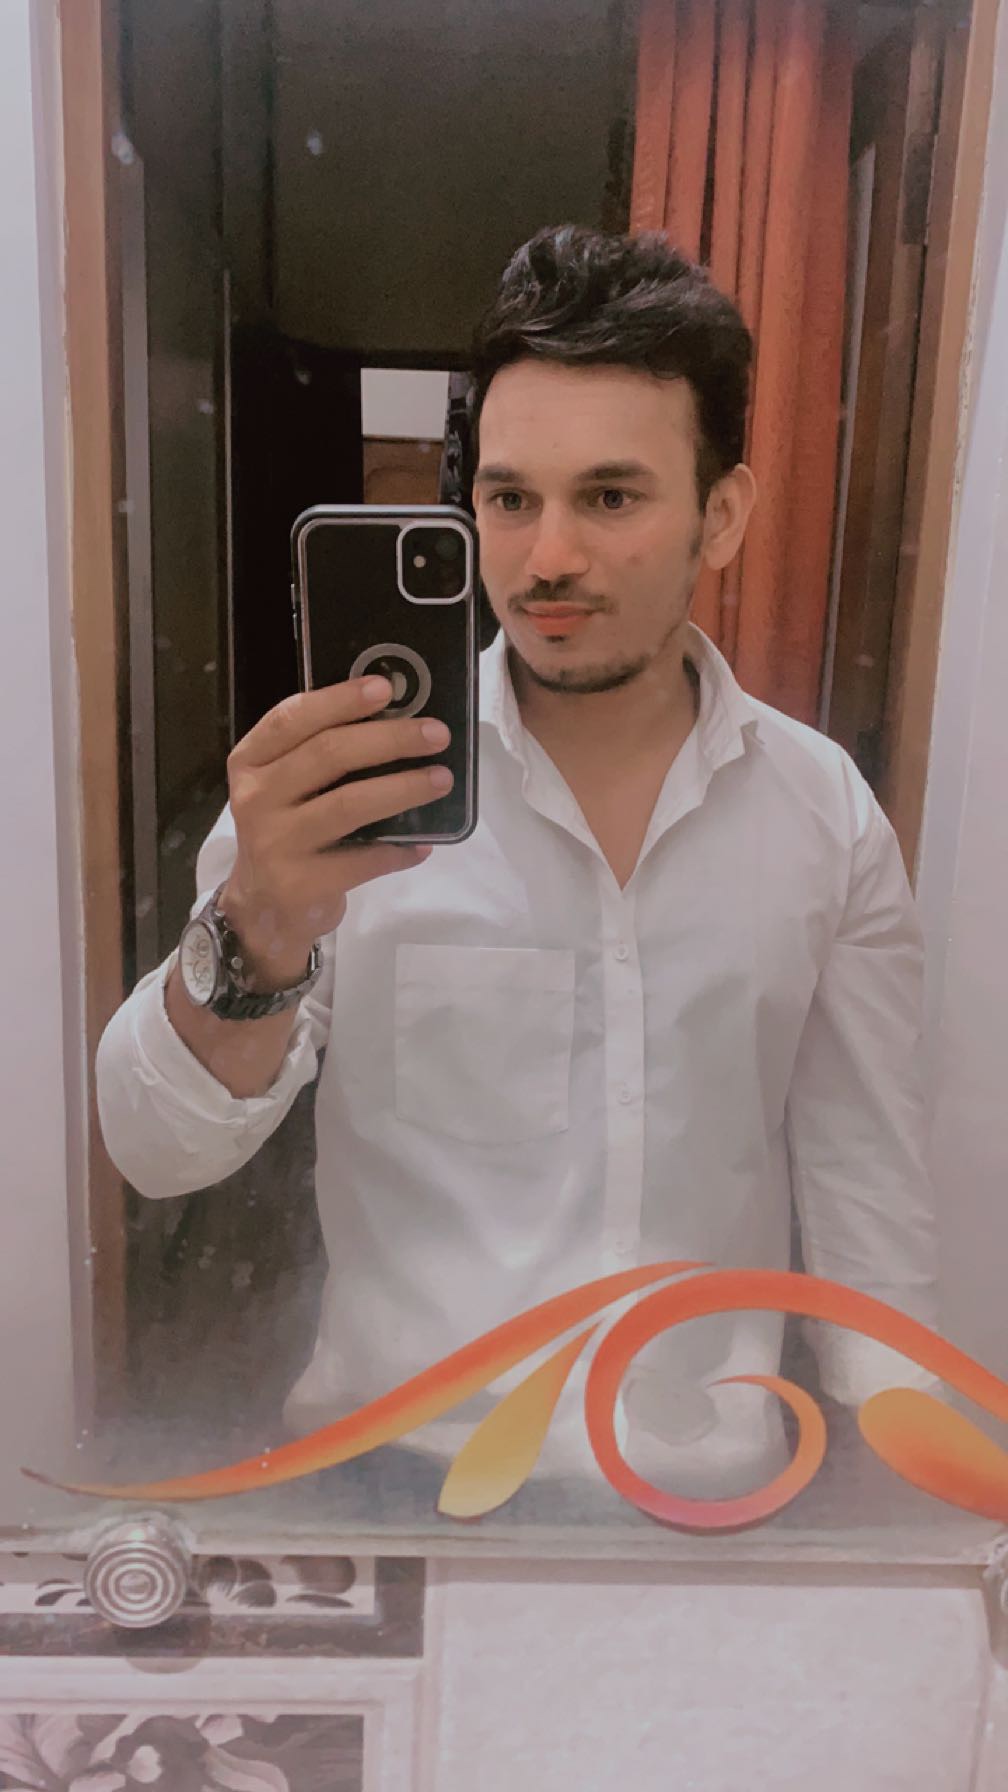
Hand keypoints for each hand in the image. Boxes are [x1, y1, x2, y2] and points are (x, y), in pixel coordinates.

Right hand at [219, 674, 451, 989]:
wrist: (262, 906)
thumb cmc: (286, 830)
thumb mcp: (284, 786)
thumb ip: (320, 754)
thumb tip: (398, 721)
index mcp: (251, 761)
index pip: (293, 718)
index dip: (340, 700)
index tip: (385, 688)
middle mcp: (256, 797)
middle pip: (329, 754)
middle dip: (390, 739)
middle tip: (435, 734)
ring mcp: (276, 842)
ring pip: (350, 803)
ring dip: (404, 788)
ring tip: (441, 779)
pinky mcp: (300, 883)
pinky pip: (363, 859)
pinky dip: (399, 850)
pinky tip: (423, 844)